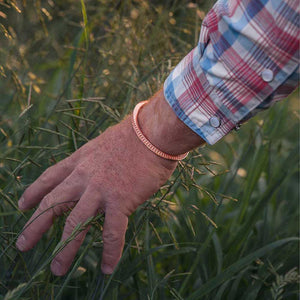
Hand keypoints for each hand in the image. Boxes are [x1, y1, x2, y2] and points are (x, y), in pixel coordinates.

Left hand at [16, 115, 176, 275]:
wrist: (152, 133)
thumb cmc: (134, 135)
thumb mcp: (104, 143)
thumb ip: (96, 159)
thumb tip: (99, 168)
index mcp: (80, 160)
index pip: (50, 177)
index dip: (34, 192)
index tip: (23, 205)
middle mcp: (84, 176)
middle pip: (52, 204)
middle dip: (35, 226)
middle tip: (23, 244)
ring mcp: (100, 189)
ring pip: (75, 223)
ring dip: (65, 249)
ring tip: (57, 269)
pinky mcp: (121, 200)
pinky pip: (112, 232)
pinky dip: (111, 252)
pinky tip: (108, 267)